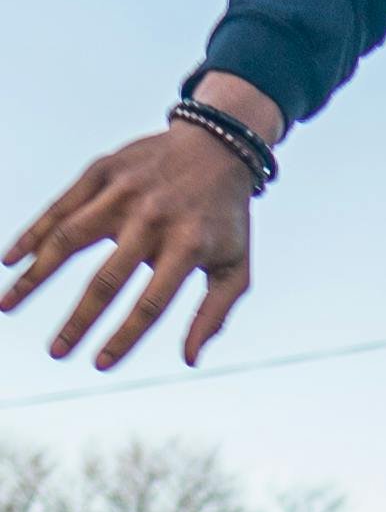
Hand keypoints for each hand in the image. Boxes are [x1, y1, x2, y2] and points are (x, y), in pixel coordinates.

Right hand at [1, 72, 278, 369]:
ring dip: (35, 277)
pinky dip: (32, 233)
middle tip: (56, 352)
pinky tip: (11, 260)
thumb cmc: (225, 218)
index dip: (124, 337)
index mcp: (188, 246)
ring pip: (69, 239)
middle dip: (78, 320)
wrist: (218, 146)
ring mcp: (123, 192)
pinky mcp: (101, 171)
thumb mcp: (235, 266)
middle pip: (107, 279)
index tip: (99, 365)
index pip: (151, 303)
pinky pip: (60, 206)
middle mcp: (153, 219)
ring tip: (8, 305)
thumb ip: (214, 314)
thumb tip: (190, 360)